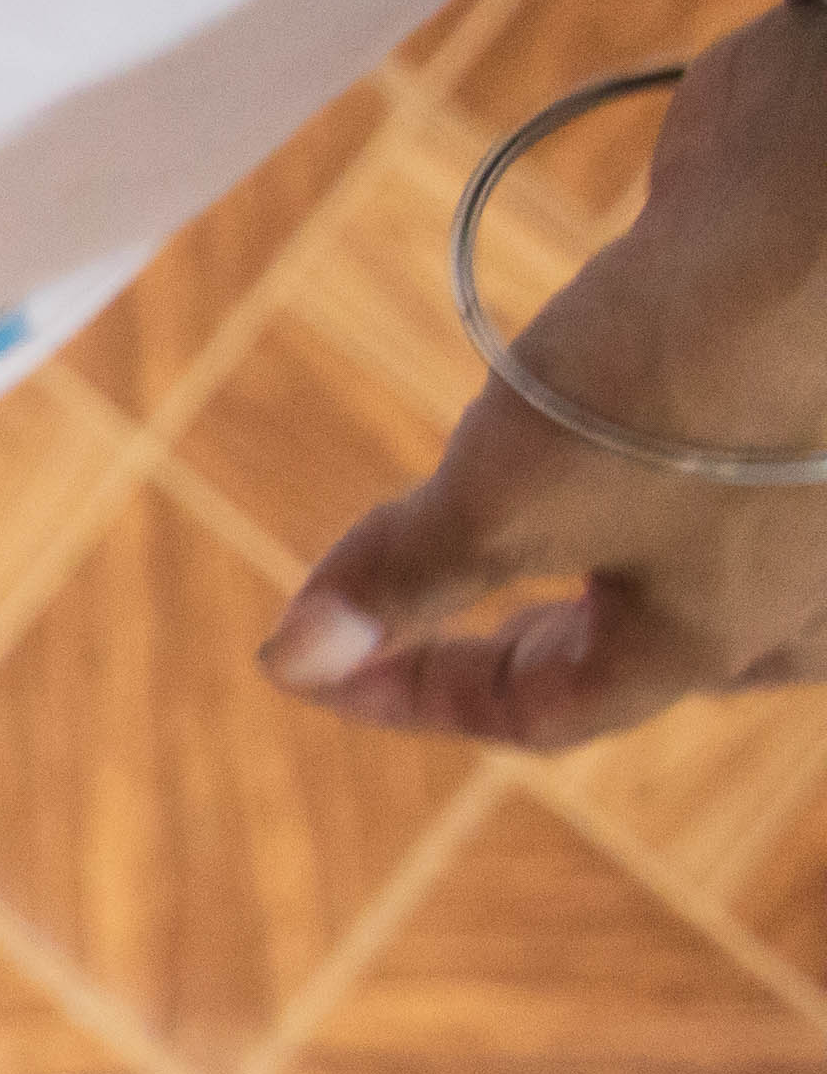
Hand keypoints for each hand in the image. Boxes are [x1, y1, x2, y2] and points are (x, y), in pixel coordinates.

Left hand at [266, 0, 826, 745]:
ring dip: (598, 547)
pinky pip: (710, 445)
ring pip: (692, 548)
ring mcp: (805, 470)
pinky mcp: (789, 366)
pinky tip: (597, 409)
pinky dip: (636, 445)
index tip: (308, 660)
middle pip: (651, 643)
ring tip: (509, 524)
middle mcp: (793, 570)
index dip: (424, 694)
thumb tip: (297, 656)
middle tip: (429, 624)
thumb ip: (412, 574)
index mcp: (726, 633)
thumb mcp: (515, 494)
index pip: (556, 707)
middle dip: (537, 639)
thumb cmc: (690, 374)